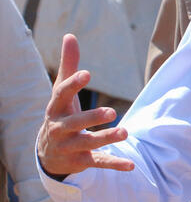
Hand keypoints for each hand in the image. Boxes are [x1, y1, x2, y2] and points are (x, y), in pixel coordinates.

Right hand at [36, 34, 131, 178]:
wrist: (47, 154)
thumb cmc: (60, 115)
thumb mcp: (61, 92)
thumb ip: (68, 66)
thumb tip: (70, 35)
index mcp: (55, 109)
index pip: (61, 95)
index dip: (73, 84)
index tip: (87, 74)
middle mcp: (60, 129)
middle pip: (75, 123)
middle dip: (92, 118)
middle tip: (112, 112)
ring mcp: (70, 147)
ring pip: (88, 143)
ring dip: (106, 139)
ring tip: (125, 133)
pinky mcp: (81, 162)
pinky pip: (98, 163)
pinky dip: (114, 164)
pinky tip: (131, 165)